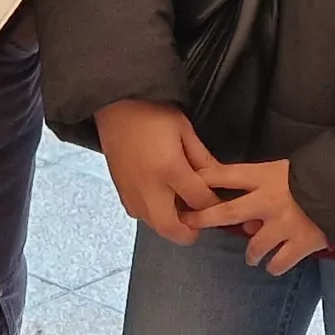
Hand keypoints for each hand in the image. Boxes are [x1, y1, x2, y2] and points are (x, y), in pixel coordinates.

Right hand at [95, 99, 224, 244]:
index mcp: (169, 169)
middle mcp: (148, 187)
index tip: (220, 202)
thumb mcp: (184, 130)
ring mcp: (131, 191)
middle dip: (189, 232)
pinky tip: (162, 198)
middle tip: (201, 223)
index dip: (214, 205)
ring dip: (170, 223)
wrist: (115, 102)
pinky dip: (153, 214)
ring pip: (153, 225)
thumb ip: (203, 160)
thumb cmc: (151, 112)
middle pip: (171, 228)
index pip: (199, 201)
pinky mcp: (120, 189)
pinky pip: (138, 213)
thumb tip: (218, 180)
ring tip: (182, 207)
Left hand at [187, 158, 331, 272]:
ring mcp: (283, 225)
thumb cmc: (318, 175)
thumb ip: (265, 186)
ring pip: (254, 247)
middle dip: (204, 219)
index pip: (227, 174)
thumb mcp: (287, 169)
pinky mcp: (299, 244)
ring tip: (254, 257)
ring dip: (251, 253)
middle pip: (227, 212)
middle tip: (190, 224)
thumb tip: (246, 216)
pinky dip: (274, 266)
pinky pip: (278, 263)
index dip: (203, 178)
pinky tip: (274, 264)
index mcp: (266, 177)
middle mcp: (268, 202)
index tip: (185, 185)